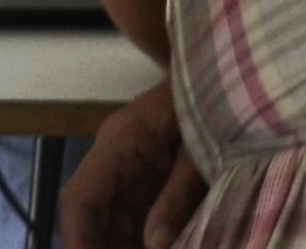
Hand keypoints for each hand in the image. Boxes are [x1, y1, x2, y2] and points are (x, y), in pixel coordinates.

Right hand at [61, 82, 206, 248]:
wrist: (227, 74)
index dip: (78, 239)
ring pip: (109, 220)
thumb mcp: (201, 152)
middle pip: (91, 215)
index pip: (80, 198)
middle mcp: (114, 157)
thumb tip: (154, 245)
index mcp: (120, 143)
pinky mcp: (146, 176)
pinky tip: (159, 247)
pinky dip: (141, 239)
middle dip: (101, 247)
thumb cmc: (215, 102)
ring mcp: (129, 168)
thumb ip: (177, 197)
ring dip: (122, 245)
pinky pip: (132, 216)